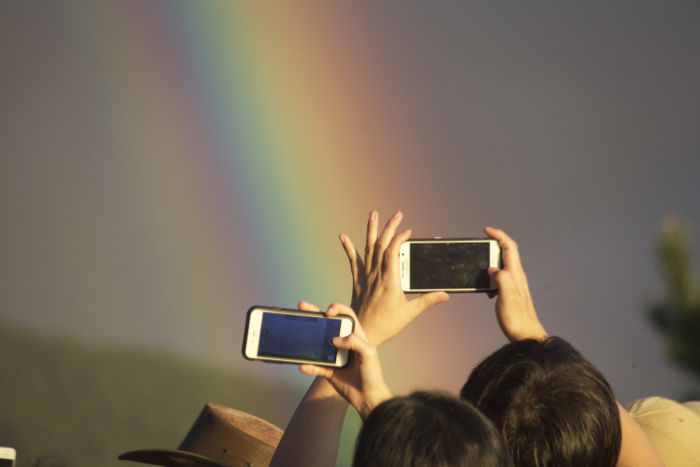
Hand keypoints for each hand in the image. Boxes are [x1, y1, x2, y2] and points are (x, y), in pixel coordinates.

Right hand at [299, 303, 391, 418]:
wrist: (368, 398)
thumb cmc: (372, 374)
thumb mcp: (368, 353)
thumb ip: (354, 342)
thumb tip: (334, 339)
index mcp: (355, 336)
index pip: (346, 315)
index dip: (337, 309)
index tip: (328, 312)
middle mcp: (343, 343)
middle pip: (327, 324)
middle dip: (315, 314)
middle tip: (302, 307)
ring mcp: (334, 356)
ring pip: (318, 344)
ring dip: (308, 340)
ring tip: (298, 336)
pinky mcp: (328, 370)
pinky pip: (315, 366)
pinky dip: (308, 366)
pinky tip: (303, 366)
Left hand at [339, 210, 449, 345]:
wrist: (362, 333)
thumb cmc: (386, 325)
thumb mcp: (409, 313)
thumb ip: (427, 301)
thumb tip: (445, 294)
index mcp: (390, 281)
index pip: (393, 252)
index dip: (399, 239)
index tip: (407, 231)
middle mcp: (376, 276)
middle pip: (382, 245)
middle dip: (390, 228)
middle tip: (397, 214)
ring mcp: (366, 277)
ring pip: (368, 249)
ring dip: (371, 230)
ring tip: (373, 214)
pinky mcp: (358, 281)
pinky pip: (353, 261)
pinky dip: (348, 248)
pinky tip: (343, 236)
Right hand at [485, 227, 547, 341]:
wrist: (526, 335)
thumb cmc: (517, 319)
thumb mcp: (507, 297)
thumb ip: (501, 279)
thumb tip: (492, 269)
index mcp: (516, 274)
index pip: (509, 247)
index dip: (499, 236)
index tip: (486, 231)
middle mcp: (517, 277)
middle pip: (506, 253)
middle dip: (493, 247)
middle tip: (480, 248)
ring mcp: (515, 284)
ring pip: (501, 266)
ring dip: (490, 265)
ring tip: (480, 274)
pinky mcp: (511, 292)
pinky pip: (499, 278)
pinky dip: (491, 279)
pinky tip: (487, 291)